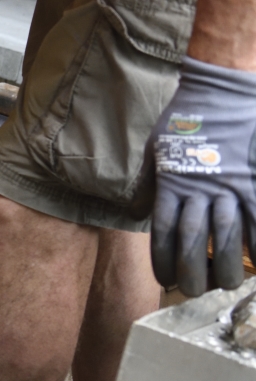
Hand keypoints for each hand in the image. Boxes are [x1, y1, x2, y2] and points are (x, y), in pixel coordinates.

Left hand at [150, 58, 255, 295]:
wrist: (222, 89)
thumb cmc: (187, 118)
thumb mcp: (156, 149)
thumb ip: (150, 184)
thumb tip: (137, 212)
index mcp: (172, 184)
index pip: (164, 232)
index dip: (164, 261)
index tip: (167, 280)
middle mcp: (200, 189)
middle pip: (194, 241)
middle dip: (194, 272)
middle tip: (197, 290)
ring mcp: (231, 185)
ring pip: (229, 236)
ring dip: (229, 265)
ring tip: (228, 284)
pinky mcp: (255, 179)